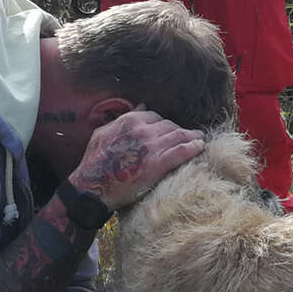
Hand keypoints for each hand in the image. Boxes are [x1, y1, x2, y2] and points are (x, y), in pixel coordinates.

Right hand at [69, 109, 206, 208]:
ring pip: (178, 136)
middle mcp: (142, 130)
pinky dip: (193, 147)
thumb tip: (142, 105)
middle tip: (190, 135)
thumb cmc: (94, 162)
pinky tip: (200, 147)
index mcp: (129, 121)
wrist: (92, 186)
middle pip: (170, 125)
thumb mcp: (104, 133)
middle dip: (180, 130)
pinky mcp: (158, 164)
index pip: (155, 116)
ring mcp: (151, 147)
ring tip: (199, 139)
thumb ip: (123, 119)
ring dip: (192, 137)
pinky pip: (182, 151)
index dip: (165, 123)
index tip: (171, 129)